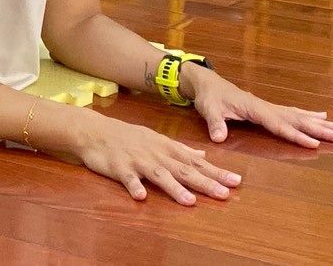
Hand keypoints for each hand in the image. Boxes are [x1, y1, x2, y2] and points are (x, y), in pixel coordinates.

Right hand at [73, 112, 242, 203]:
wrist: (96, 131)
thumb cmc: (129, 137)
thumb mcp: (157, 139)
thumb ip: (180, 149)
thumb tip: (203, 154)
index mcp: (166, 148)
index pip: (196, 161)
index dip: (216, 171)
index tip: (236, 181)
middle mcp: (156, 154)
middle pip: (183, 169)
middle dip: (204, 182)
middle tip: (225, 193)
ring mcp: (138, 161)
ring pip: (159, 175)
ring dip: (174, 188)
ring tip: (190, 201)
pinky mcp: (119, 168)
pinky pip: (128, 179)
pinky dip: (134, 186)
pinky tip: (141, 196)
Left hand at [186, 65, 332, 147]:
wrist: (207, 83)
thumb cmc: (209, 97)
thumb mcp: (208, 110)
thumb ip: (215, 123)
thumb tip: (219, 137)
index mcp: (255, 108)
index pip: (279, 125)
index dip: (296, 135)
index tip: (315, 144)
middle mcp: (267, 107)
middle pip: (297, 119)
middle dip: (320, 129)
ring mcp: (270, 107)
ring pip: (300, 116)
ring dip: (321, 123)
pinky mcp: (268, 108)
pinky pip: (294, 113)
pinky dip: (309, 116)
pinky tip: (323, 117)